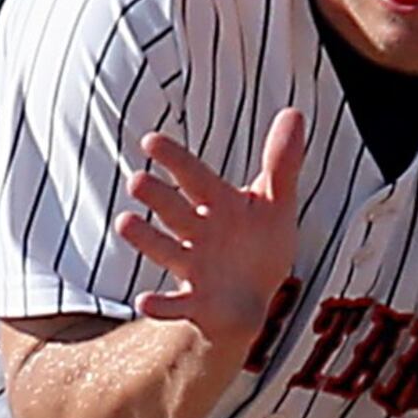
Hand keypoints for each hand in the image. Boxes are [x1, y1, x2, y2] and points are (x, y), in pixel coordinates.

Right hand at [115, 108, 305, 346]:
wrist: (249, 302)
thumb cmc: (257, 246)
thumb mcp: (277, 204)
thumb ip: (282, 163)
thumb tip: (294, 112)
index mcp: (218, 205)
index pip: (194, 176)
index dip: (175, 159)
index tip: (150, 140)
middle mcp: (199, 234)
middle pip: (176, 211)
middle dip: (158, 197)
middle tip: (137, 180)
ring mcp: (194, 269)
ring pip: (167, 251)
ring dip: (146, 239)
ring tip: (124, 223)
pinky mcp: (195, 304)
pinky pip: (175, 305)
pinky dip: (160, 305)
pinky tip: (143, 302)